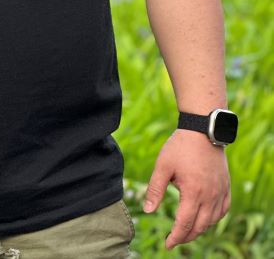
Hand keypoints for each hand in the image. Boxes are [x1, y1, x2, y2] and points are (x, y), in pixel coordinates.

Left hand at [143, 130, 230, 249]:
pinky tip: (206, 218)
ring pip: (212, 221)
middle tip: (174, 240)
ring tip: (187, 230)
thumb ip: (155, 189)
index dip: (175, 237)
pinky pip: (223, 210)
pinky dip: (214, 218)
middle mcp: (210, 196)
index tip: (167, 244)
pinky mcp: (226, 186)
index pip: (184, 224)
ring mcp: (220, 192)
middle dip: (186, 236)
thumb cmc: (180, 146)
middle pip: (199, 227)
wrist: (202, 130)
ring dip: (200, 229)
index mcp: (193, 193)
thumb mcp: (163, 166)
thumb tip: (148, 210)